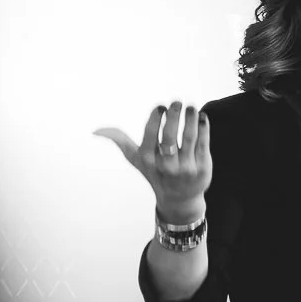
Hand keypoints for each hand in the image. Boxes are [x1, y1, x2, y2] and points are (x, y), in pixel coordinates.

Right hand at [94, 101, 211, 218]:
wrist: (179, 199)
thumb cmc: (155, 173)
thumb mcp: (137, 160)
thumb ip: (120, 141)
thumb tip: (96, 131)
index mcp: (148, 160)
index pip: (150, 134)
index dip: (156, 117)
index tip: (160, 107)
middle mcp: (166, 165)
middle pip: (169, 135)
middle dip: (173, 115)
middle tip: (176, 102)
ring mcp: (185, 168)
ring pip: (189, 137)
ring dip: (190, 118)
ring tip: (190, 107)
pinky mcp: (202, 168)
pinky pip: (203, 143)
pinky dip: (203, 127)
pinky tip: (201, 118)